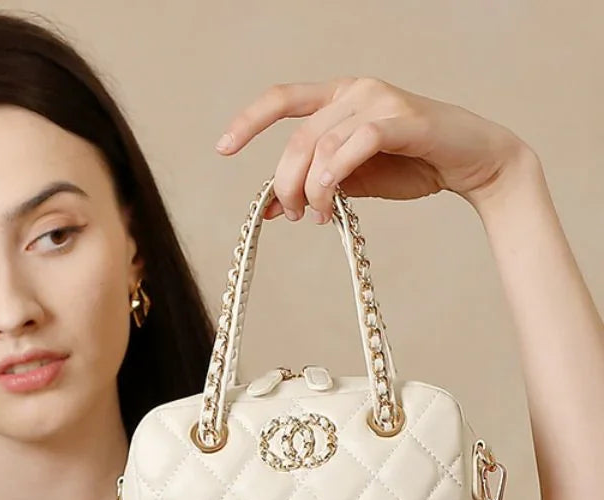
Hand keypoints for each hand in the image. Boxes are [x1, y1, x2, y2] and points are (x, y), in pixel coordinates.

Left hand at [215, 77, 531, 221]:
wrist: (470, 162)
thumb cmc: (410, 166)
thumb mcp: (350, 180)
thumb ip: (313, 185)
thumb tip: (269, 208)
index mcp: (337, 98)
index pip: (282, 99)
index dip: (249, 121)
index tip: (223, 148)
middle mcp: (355, 90)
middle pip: (297, 140)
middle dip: (285, 185)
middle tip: (292, 216)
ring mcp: (379, 100)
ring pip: (321, 146)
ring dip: (310, 190)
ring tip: (316, 216)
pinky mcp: (403, 119)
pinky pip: (355, 144)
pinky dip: (334, 174)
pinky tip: (328, 199)